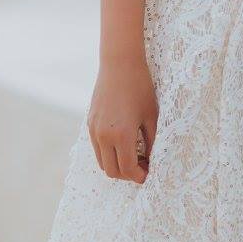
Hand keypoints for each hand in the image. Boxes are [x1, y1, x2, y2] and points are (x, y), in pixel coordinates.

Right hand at [87, 56, 157, 183]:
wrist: (120, 65)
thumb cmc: (141, 88)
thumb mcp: (152, 115)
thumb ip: (152, 140)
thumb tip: (153, 159)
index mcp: (121, 135)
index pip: (127, 169)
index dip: (139, 176)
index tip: (149, 174)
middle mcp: (103, 136)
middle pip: (112, 171)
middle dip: (128, 175)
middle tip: (144, 167)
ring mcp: (94, 130)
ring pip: (102, 162)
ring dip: (117, 165)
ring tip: (136, 156)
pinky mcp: (89, 124)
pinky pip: (97, 148)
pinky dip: (109, 154)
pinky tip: (124, 145)